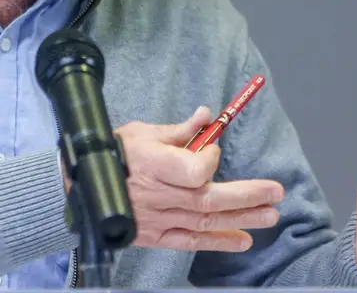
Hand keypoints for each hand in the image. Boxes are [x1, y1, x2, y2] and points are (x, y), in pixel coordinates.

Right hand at [109, 107, 284, 251]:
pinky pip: (190, 241)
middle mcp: (158, 195)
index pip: (193, 170)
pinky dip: (217, 242)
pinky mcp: (156, 236)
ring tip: (270, 215)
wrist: (80, 187)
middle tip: (276, 193)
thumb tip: (207, 115)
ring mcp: (157, 218)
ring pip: (205, 221)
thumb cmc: (112, 154)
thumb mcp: (142, 132)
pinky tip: (242, 240)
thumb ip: (178, 129)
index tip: (213, 148)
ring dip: (241, 218)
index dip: (210, 159)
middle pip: (208, 199)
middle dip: (246, 195)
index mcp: (153, 164)